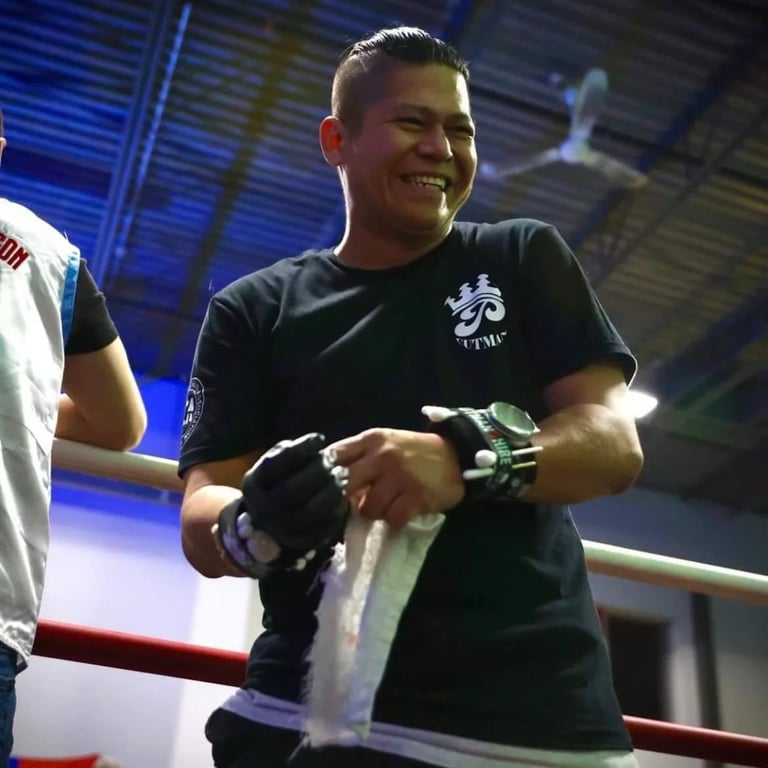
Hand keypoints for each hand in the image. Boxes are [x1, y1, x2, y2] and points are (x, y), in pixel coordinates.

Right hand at [242, 432, 348, 551]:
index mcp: (253, 484)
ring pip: (309, 512)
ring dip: (331, 491)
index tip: (319, 438)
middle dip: (317, 472)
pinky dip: (336, 509)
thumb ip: (288, 452)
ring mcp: (279, 530)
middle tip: (332, 460)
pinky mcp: (299, 543)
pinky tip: (342, 494)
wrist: (267, 522)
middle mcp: (261, 509)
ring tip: (342, 475)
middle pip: (292, 490)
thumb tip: (314, 443)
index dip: (300, 450)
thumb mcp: (273, 464)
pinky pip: (321, 528)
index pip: (275, 465)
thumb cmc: (276, 482)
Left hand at [328, 428, 464, 527]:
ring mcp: (400, 476)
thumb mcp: (386, 443)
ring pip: (367, 507)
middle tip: (354, 504)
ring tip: (386, 505)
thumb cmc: (415, 452)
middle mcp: (383, 455)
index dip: (323, 475)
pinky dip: (394, 520)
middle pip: (345, 485)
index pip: (334, 456)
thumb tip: (331, 483)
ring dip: (374, 512)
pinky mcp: (416, 496)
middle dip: (345, 500)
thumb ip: (360, 456)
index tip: (322, 489)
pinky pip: (392, 518)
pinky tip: (402, 511)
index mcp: (372, 439)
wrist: (458, 456)